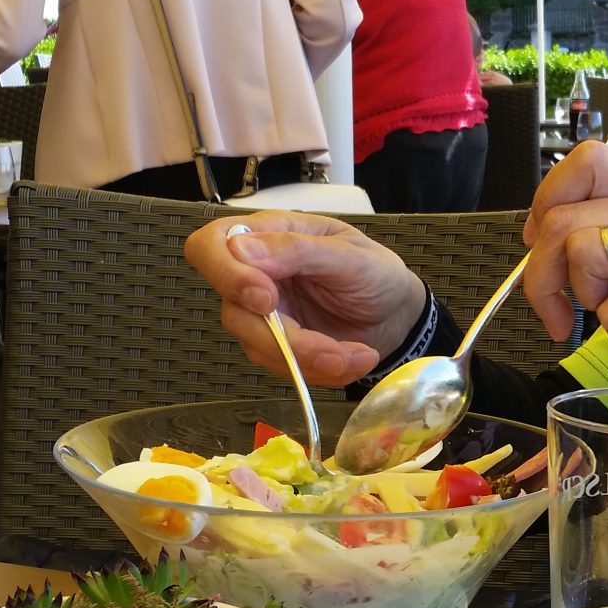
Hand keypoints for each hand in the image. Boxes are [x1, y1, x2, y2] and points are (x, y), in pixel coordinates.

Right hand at [184, 212, 428, 386]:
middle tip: (329, 350)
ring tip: (355, 356)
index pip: (210, 247)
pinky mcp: (276, 347)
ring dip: (309, 358)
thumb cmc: (374, 272)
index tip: (265, 299)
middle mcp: (255, 275)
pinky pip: (282, 366)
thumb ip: (297, 250)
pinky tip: (352, 359)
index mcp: (267, 237)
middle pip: (233, 311)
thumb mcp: (348, 254)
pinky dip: (319, 370)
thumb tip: (239, 249)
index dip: (224, 274)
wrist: (397, 315)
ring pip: (257, 346)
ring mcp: (262, 315)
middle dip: (284, 337)